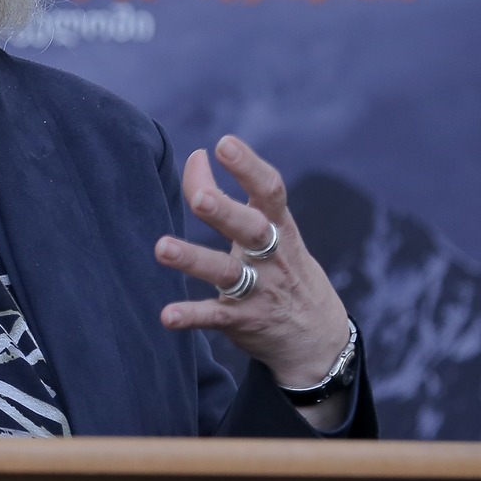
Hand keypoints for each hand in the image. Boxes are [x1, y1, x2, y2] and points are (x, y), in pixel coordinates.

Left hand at [154, 135, 348, 390]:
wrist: (318, 336)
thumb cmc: (284, 267)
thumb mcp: (271, 231)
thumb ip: (230, 196)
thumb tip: (195, 157)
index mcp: (281, 227)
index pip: (270, 191)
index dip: (249, 167)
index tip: (224, 144)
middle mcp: (272, 256)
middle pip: (251, 229)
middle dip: (226, 211)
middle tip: (200, 197)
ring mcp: (260, 290)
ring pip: (226, 273)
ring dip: (193, 259)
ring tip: (162, 248)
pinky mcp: (243, 320)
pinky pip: (215, 316)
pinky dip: (191, 315)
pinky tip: (167, 316)